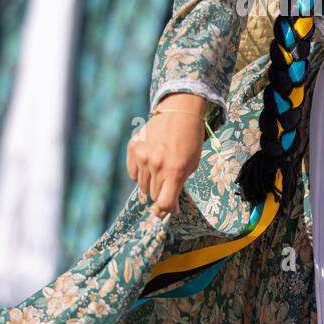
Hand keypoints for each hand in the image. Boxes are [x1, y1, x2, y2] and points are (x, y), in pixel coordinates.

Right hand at [126, 94, 206, 217]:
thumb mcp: (191, 165)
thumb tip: (168, 208)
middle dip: (162, 192)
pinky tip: (149, 161)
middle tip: (168, 180)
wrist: (179, 113)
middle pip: (153, 195)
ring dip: (151, 182)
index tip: (168, 210)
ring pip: (142, 186)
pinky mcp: (132, 148)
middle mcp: (156, 165)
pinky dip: (140, 172)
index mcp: (174, 171)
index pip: (164, 203)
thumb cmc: (190, 140)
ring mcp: (142, 156)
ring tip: (160, 168)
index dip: (166, 210)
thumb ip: (179, 185)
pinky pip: (132, 173)